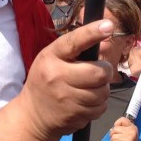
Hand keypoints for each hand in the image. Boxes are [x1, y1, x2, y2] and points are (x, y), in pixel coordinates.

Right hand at [19, 20, 113, 140]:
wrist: (32, 115)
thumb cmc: (46, 81)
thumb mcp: (51, 59)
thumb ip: (75, 51)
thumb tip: (105, 41)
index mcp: (51, 57)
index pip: (73, 41)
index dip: (92, 33)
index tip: (108, 25)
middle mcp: (57, 76)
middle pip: (98, 72)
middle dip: (106, 71)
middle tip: (100, 71)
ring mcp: (66, 98)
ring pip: (103, 92)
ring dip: (102, 90)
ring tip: (90, 88)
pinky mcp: (74, 115)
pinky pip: (100, 108)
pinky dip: (98, 105)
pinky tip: (86, 102)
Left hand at [109, 116, 138, 140]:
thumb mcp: (128, 133)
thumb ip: (121, 129)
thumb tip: (111, 130)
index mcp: (132, 127)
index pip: (122, 119)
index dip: (117, 124)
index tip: (119, 130)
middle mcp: (130, 131)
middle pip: (114, 129)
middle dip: (114, 135)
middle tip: (119, 140)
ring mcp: (127, 138)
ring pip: (113, 137)